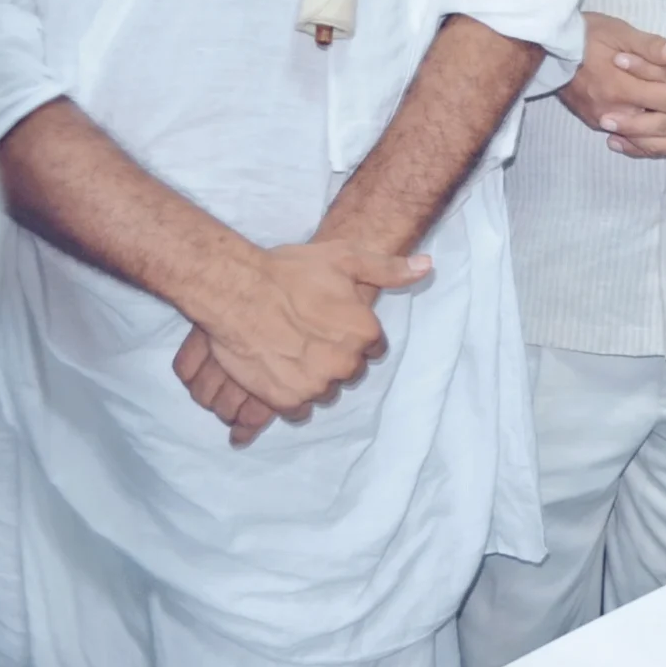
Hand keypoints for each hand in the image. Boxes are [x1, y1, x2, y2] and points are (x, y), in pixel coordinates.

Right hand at [185, 240, 428, 444]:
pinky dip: (292, 395)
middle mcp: (345, 363)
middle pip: (350, 370)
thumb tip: (428, 266)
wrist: (237, 291)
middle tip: (309, 335)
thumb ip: (388, 268)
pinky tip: (279, 372)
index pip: (373, 348)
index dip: (353, 335)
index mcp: (364, 332)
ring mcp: (315, 384)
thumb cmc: (290, 272)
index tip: (332, 323)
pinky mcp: (286, 399)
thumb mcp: (345, 258)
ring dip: (315, 377)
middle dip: (335, 356)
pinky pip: (300, 408)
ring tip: (292, 352)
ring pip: (326, 390)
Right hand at [559, 13, 665, 158]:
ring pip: (649, 140)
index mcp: (621, 86)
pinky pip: (633, 140)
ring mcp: (604, 120)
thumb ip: (650, 46)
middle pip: (662, 126)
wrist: (547, 49)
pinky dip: (656, 144)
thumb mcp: (620, 32)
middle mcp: (614, 110)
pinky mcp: (598, 123)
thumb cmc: (585, 34)